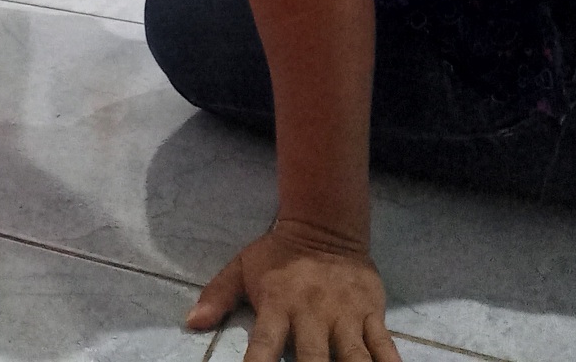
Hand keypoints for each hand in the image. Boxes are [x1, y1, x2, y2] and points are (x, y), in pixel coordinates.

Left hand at [186, 224, 399, 361]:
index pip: (263, 346)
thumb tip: (191, 322)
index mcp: (278, 305)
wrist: (325, 226)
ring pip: (353, 359)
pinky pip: (385, 348)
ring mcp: (345, 316)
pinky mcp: (372, 315)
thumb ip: (218, 295)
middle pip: (312, 360)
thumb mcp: (243, 268)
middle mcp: (312, 314)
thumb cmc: (279, 256)